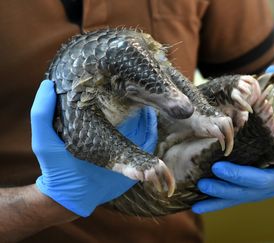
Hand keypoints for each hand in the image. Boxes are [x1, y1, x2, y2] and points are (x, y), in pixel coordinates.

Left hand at [31, 80, 157, 216]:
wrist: (73, 195)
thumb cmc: (56, 166)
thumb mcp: (44, 139)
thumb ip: (41, 113)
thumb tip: (48, 83)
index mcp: (89, 118)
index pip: (103, 94)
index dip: (110, 82)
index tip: (116, 68)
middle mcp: (110, 125)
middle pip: (126, 103)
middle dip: (135, 91)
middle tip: (142, 78)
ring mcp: (125, 137)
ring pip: (141, 117)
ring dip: (148, 106)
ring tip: (154, 92)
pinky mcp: (135, 151)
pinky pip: (148, 136)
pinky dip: (153, 125)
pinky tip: (155, 114)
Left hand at [191, 65, 273, 213]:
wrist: (264, 158)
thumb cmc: (266, 135)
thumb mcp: (268, 115)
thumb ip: (269, 95)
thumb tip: (270, 68)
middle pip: (261, 184)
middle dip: (240, 177)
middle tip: (218, 169)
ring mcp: (256, 191)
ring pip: (241, 196)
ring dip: (222, 192)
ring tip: (202, 185)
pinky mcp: (241, 196)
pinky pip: (228, 202)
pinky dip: (213, 205)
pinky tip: (196, 207)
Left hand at [192, 159, 273, 213]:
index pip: (257, 179)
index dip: (238, 175)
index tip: (218, 167)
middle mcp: (266, 191)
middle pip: (242, 192)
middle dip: (222, 188)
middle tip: (202, 182)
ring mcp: (254, 194)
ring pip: (233, 199)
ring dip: (215, 198)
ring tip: (197, 196)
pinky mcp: (245, 194)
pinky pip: (228, 201)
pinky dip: (212, 204)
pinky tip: (196, 206)